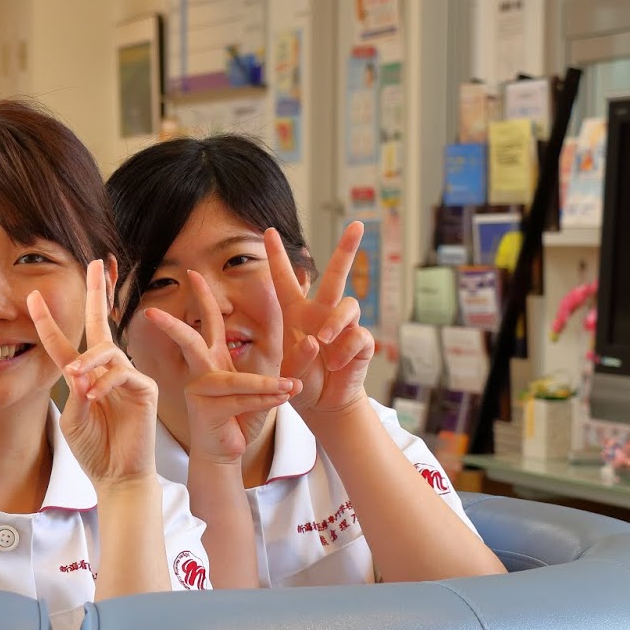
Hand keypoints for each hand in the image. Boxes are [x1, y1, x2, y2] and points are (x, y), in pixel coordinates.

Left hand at [30, 260, 158, 487]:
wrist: (116, 475)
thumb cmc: (94, 449)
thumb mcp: (73, 420)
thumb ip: (75, 394)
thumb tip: (80, 371)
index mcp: (84, 376)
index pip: (64, 342)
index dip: (48, 321)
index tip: (34, 296)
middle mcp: (107, 370)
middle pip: (101, 324)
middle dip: (98, 292)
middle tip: (96, 263)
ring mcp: (128, 377)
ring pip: (108, 350)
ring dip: (89, 361)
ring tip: (78, 379)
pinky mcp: (145, 389)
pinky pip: (123, 372)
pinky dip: (106, 381)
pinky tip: (95, 395)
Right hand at [140, 269, 297, 464]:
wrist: (231, 450)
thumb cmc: (242, 413)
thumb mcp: (264, 377)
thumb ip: (279, 352)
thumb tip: (305, 331)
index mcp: (213, 358)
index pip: (209, 320)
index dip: (202, 297)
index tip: (193, 273)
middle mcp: (201, 371)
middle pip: (188, 340)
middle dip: (171, 326)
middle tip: (152, 312)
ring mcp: (200, 391)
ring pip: (232, 381)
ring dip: (265, 386)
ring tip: (291, 388)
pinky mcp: (206, 411)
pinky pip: (240, 401)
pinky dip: (264, 401)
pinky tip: (281, 402)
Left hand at [268, 222, 374, 416]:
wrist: (323, 404)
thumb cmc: (302, 381)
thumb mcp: (288, 370)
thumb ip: (297, 356)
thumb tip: (317, 338)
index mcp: (297, 313)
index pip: (285, 280)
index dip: (277, 257)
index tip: (268, 231)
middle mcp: (322, 313)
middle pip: (337, 275)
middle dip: (347, 249)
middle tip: (357, 225)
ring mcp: (344, 326)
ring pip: (348, 305)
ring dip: (335, 322)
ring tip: (323, 341)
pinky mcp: (361, 343)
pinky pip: (358, 337)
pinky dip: (345, 351)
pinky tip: (336, 365)